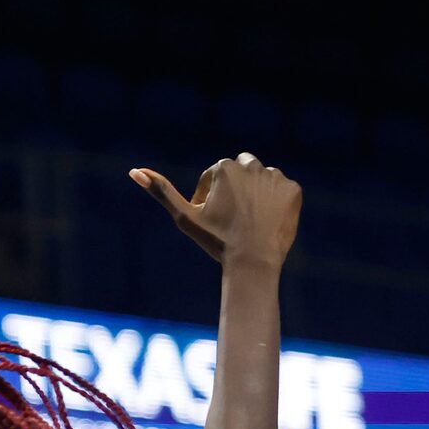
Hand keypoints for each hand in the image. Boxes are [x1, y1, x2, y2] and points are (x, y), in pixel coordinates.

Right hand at [132, 153, 300, 266]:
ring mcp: (276, 177)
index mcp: (225, 167)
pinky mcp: (294, 190)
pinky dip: (276, 203)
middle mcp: (253, 166)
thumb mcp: (185, 217)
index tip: (213, 220)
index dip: (211, 198)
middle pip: (241, 170)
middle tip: (233, 217)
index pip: (216, 175)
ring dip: (256, 193)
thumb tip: (134, 171)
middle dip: (236, 187)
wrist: (252, 262)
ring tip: (250, 220)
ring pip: (263, 179)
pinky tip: (267, 222)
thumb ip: (161, 191)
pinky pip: (283, 190)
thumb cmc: (215, 241)